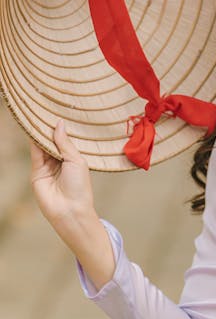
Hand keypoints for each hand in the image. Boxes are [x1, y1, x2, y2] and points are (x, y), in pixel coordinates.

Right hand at [30, 121, 115, 287]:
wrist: (69, 210)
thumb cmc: (80, 187)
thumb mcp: (76, 160)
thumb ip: (65, 143)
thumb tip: (58, 123)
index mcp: (73, 159)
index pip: (65, 139)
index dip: (61, 127)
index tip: (57, 111)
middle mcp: (60, 161)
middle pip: (52, 140)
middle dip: (49, 127)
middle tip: (45, 108)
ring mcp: (47, 166)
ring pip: (42, 145)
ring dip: (40, 131)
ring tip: (38, 113)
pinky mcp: (36, 172)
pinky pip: (34, 153)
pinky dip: (33, 140)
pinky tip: (33, 127)